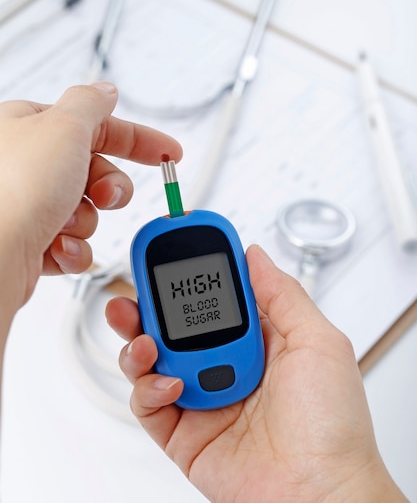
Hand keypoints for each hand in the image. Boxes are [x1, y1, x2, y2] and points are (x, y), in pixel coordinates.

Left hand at [0, 82, 181, 312]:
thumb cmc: (12, 190)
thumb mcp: (64, 127)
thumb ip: (91, 106)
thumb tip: (105, 91)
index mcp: (29, 127)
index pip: (96, 125)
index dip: (138, 140)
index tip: (169, 153)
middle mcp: (26, 164)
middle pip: (95, 171)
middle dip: (108, 188)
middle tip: (103, 194)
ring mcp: (28, 204)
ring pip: (86, 211)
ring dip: (84, 221)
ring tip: (63, 224)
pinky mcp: (29, 240)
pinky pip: (71, 242)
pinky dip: (71, 248)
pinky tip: (57, 247)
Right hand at [106, 245, 406, 502]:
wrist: (320, 495)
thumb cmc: (332, 426)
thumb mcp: (318, 342)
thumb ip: (282, 293)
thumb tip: (254, 255)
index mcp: (257, 339)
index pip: (215, 295)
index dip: (193, 270)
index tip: (174, 247)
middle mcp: (226, 364)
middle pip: (174, 323)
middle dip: (149, 302)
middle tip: (136, 286)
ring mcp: (202, 396)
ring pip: (151, 358)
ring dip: (138, 340)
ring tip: (145, 337)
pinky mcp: (182, 432)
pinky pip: (148, 401)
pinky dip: (148, 386)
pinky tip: (171, 382)